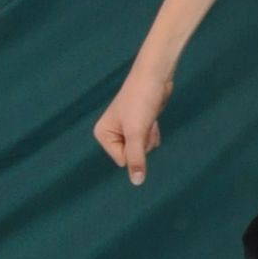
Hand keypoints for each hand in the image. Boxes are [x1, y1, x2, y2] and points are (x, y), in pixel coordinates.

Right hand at [93, 67, 174, 186]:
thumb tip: (137, 182)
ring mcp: (125, 129)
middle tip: (143, 120)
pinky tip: (152, 116)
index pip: (123, 159)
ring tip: (147, 116)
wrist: (155, 76)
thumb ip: (136, 158)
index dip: (135, 147)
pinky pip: (148, 140)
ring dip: (150, 136)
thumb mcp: (137, 133)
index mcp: (102, 134)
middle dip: (144, 142)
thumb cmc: (142, 101)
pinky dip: (153, 131)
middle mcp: (110, 132)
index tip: (136, 127)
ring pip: (143, 148)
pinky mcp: (138, 125)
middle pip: (133, 155)